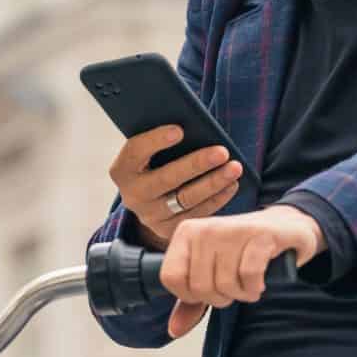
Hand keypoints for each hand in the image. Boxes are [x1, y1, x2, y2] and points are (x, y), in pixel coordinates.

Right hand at [108, 125, 244, 250]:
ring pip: (186, 199)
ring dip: (214, 182)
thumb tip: (194, 126)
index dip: (156, 140)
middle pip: (166, 179)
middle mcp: (133, 195)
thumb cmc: (155, 162)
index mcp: (122, 170)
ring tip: (234, 168)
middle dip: (196, 164)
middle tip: (222, 152)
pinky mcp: (168, 229)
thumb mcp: (149, 152)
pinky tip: (231, 185)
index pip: (135, 151)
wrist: (150, 200)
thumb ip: (162, 140)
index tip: (180, 130)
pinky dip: (217, 198)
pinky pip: (196, 214)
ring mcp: (150, 216)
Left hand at [160, 205, 326, 338]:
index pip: (171, 277)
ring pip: (225, 283)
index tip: (208, 288)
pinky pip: (249, 275)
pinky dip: (254, 287)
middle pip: (200, 286)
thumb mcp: (211, 274)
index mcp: (186, 233)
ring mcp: (232, 229)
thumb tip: (174, 330)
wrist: (284, 226)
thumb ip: (190, 303)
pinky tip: (259, 282)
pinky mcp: (259, 234)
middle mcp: (205, 228)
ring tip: (248, 282)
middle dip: (220, 297)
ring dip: (241, 294)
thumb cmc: (242, 252)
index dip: (190, 295)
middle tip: (233, 285)